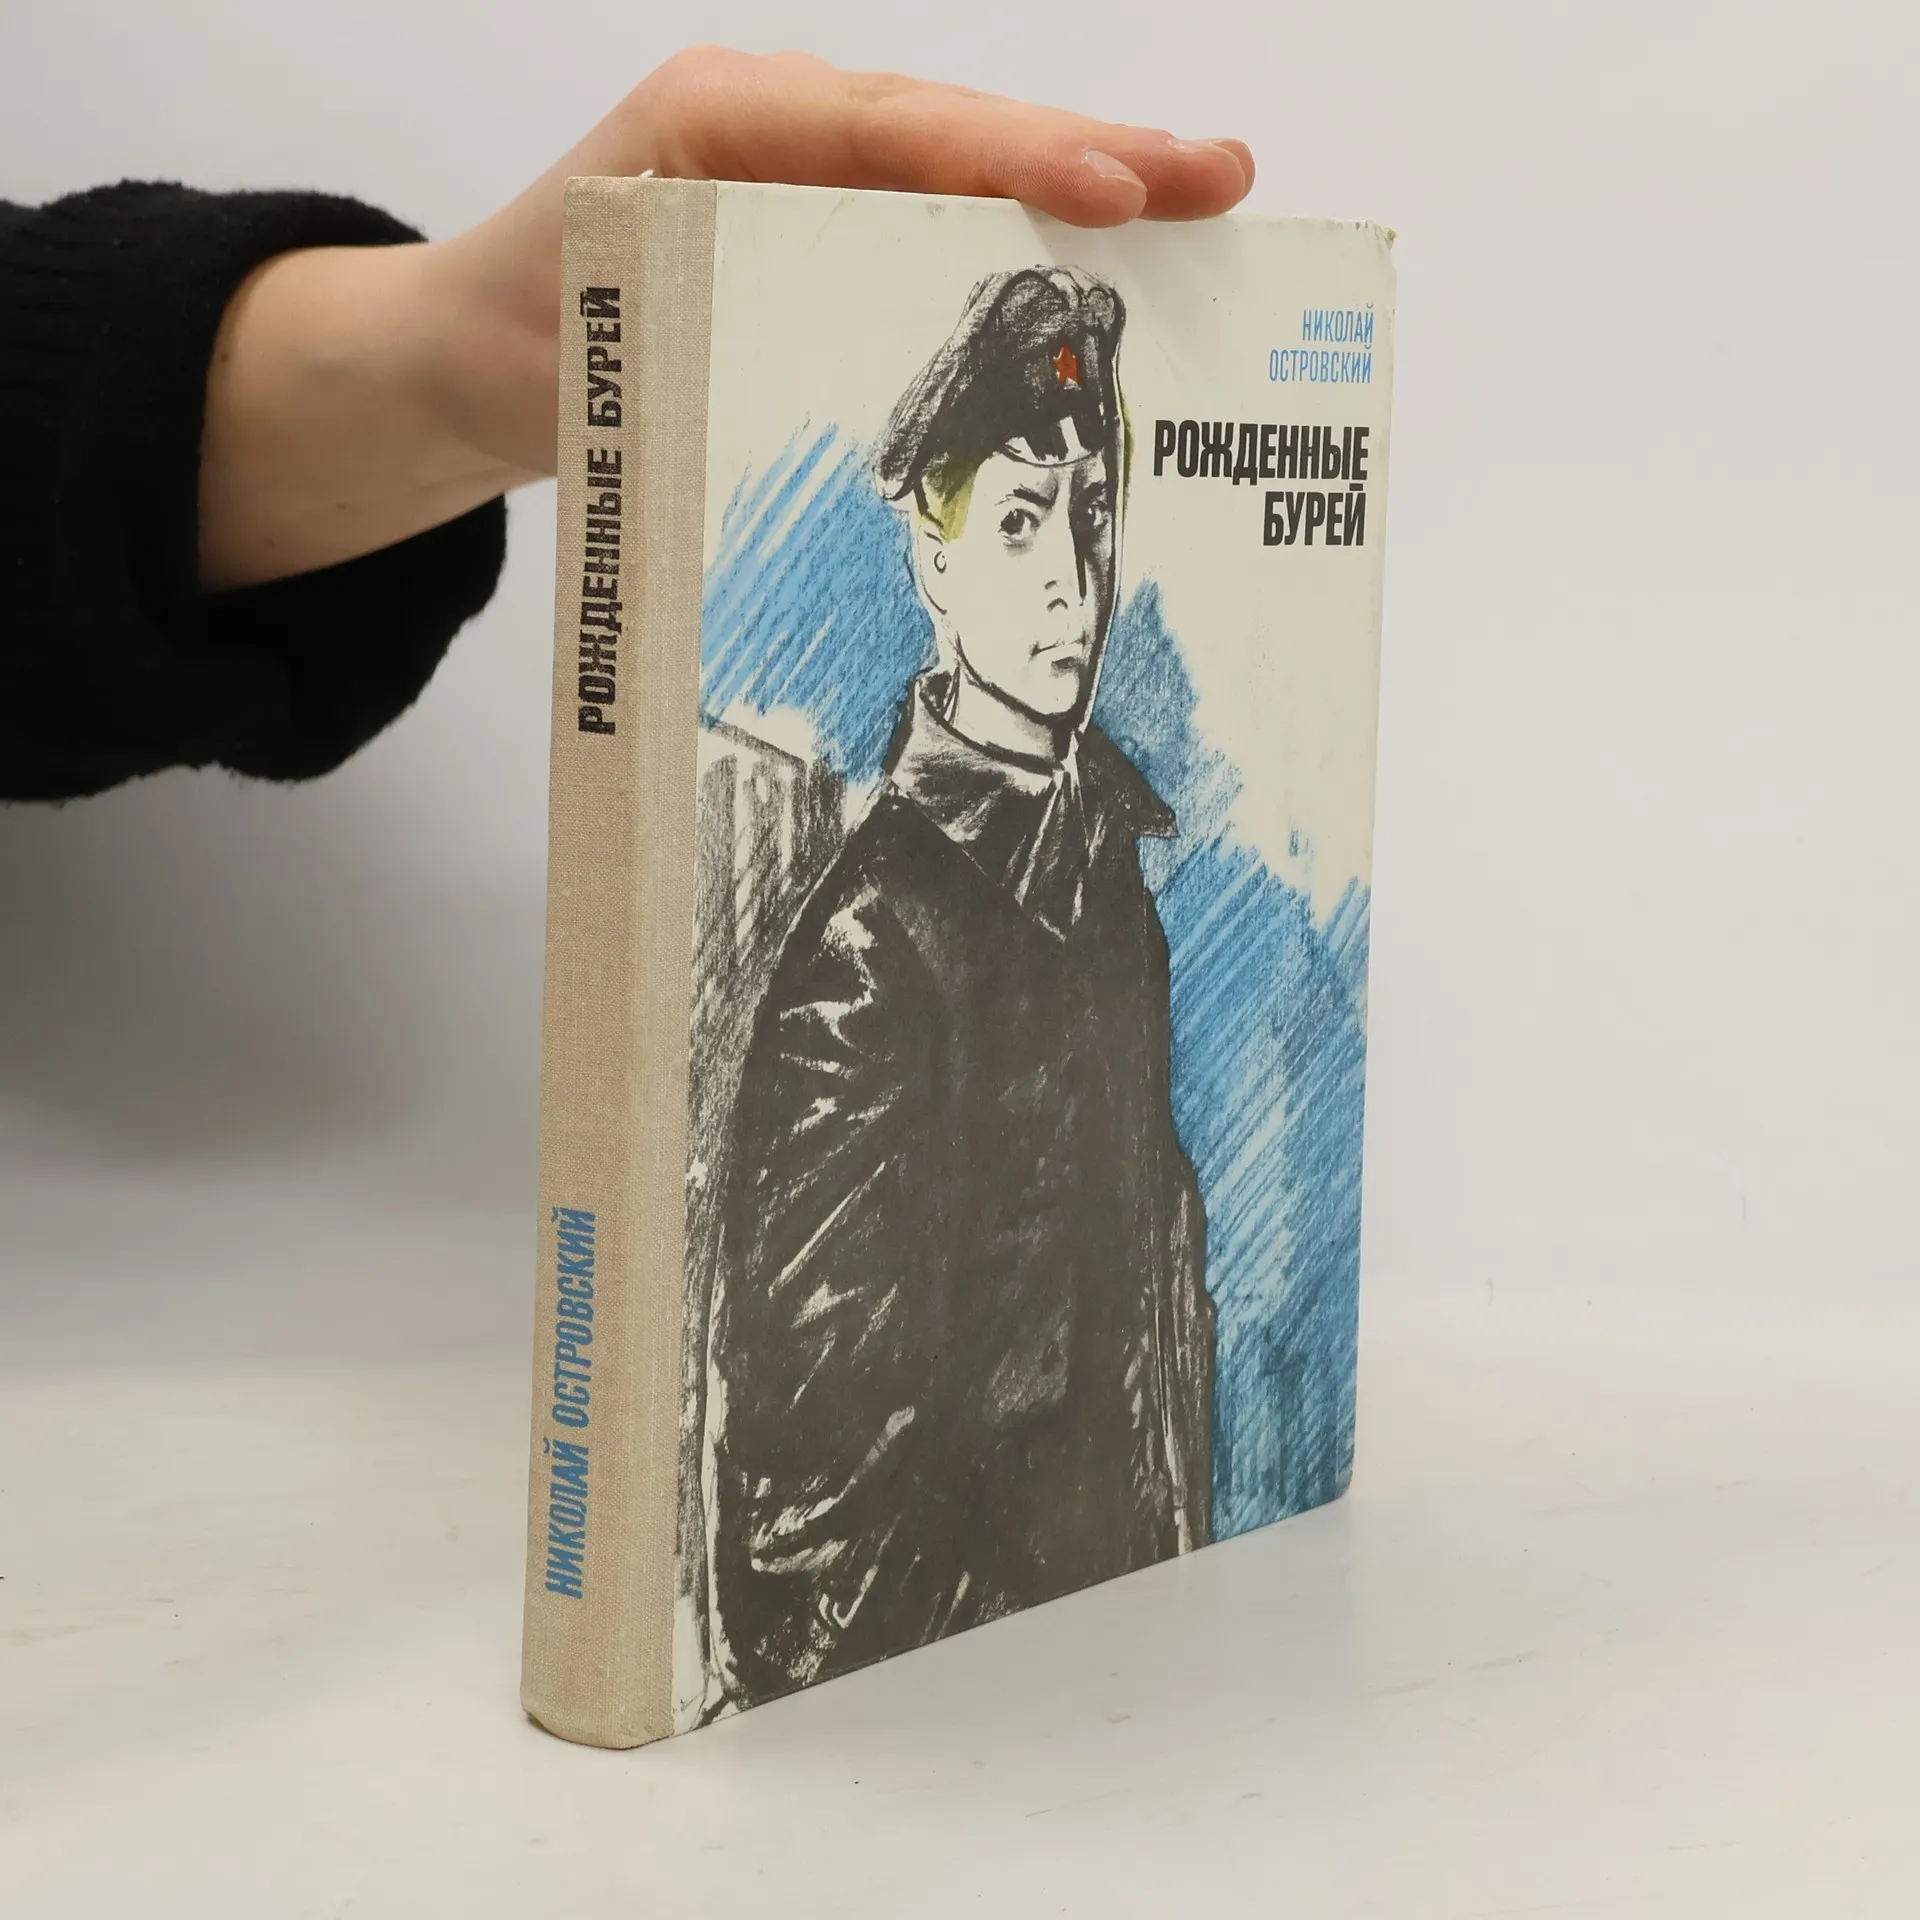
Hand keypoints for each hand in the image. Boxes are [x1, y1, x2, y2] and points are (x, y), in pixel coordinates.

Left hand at [440, 49, 1254, 477]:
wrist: (478, 360)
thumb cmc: (533, 320)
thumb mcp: (606, 290)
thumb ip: (709, 277)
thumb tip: (851, 299)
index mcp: (733, 119)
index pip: (899, 128)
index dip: (1015, 154)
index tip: (1115, 185)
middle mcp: (788, 132)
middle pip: (962, 133)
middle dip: (1095, 155)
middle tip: (1218, 180)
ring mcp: (815, 182)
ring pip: (967, 176)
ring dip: (1085, 196)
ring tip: (1198, 209)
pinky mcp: (827, 241)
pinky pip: (939, 232)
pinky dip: (1025, 247)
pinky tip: (1104, 270)